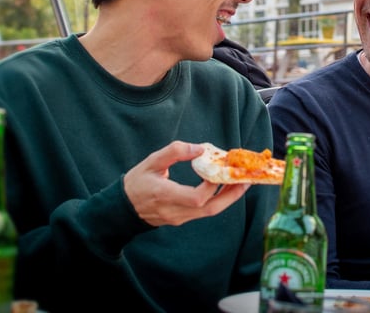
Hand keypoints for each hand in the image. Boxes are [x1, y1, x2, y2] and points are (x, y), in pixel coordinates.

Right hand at [123, 141, 249, 226]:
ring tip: (240, 182)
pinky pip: (204, 211)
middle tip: (246, 180)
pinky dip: (217, 199)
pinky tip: (224, 186)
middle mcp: (174, 211)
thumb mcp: (151, 161)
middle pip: (210, 209)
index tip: (218, 168)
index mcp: (165, 195)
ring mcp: (179, 218)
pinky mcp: (182, 219)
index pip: (196, 197)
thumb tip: (200, 149)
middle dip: (231, 195)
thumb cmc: (137, 182)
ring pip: (210, 212)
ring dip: (228, 197)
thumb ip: (174, 152)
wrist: (123, 208)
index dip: (211, 185)